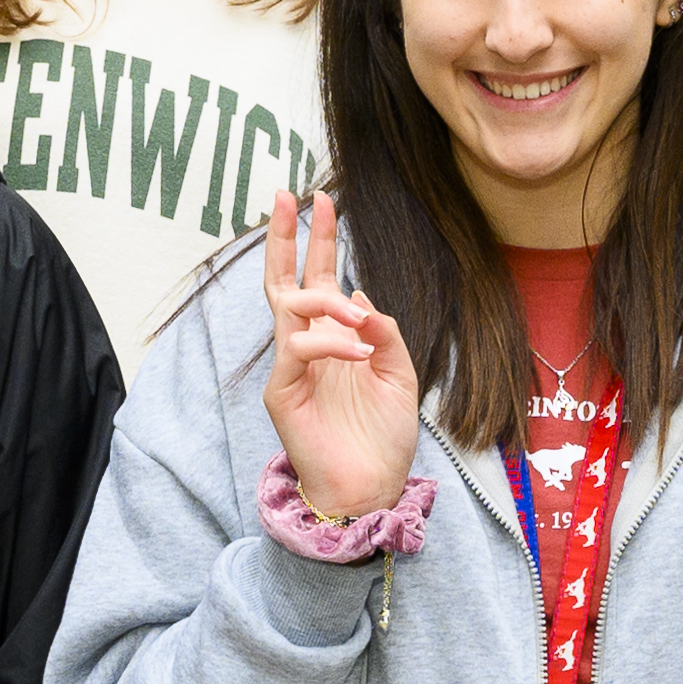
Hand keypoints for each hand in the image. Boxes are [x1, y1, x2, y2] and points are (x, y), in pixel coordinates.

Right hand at [257, 188, 424, 521]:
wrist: (371, 488)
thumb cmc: (383, 437)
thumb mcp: (400, 375)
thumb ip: (385, 333)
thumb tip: (358, 294)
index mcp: (336, 338)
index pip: (319, 278)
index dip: (319, 239)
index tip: (322, 200)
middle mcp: (308, 345)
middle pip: (284, 279)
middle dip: (285, 236)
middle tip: (287, 196)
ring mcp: (291, 366)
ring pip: (290, 307)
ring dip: (325, 300)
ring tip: (358, 317)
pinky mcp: (282, 390)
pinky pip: (299, 348)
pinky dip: (331, 342)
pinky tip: (359, 352)